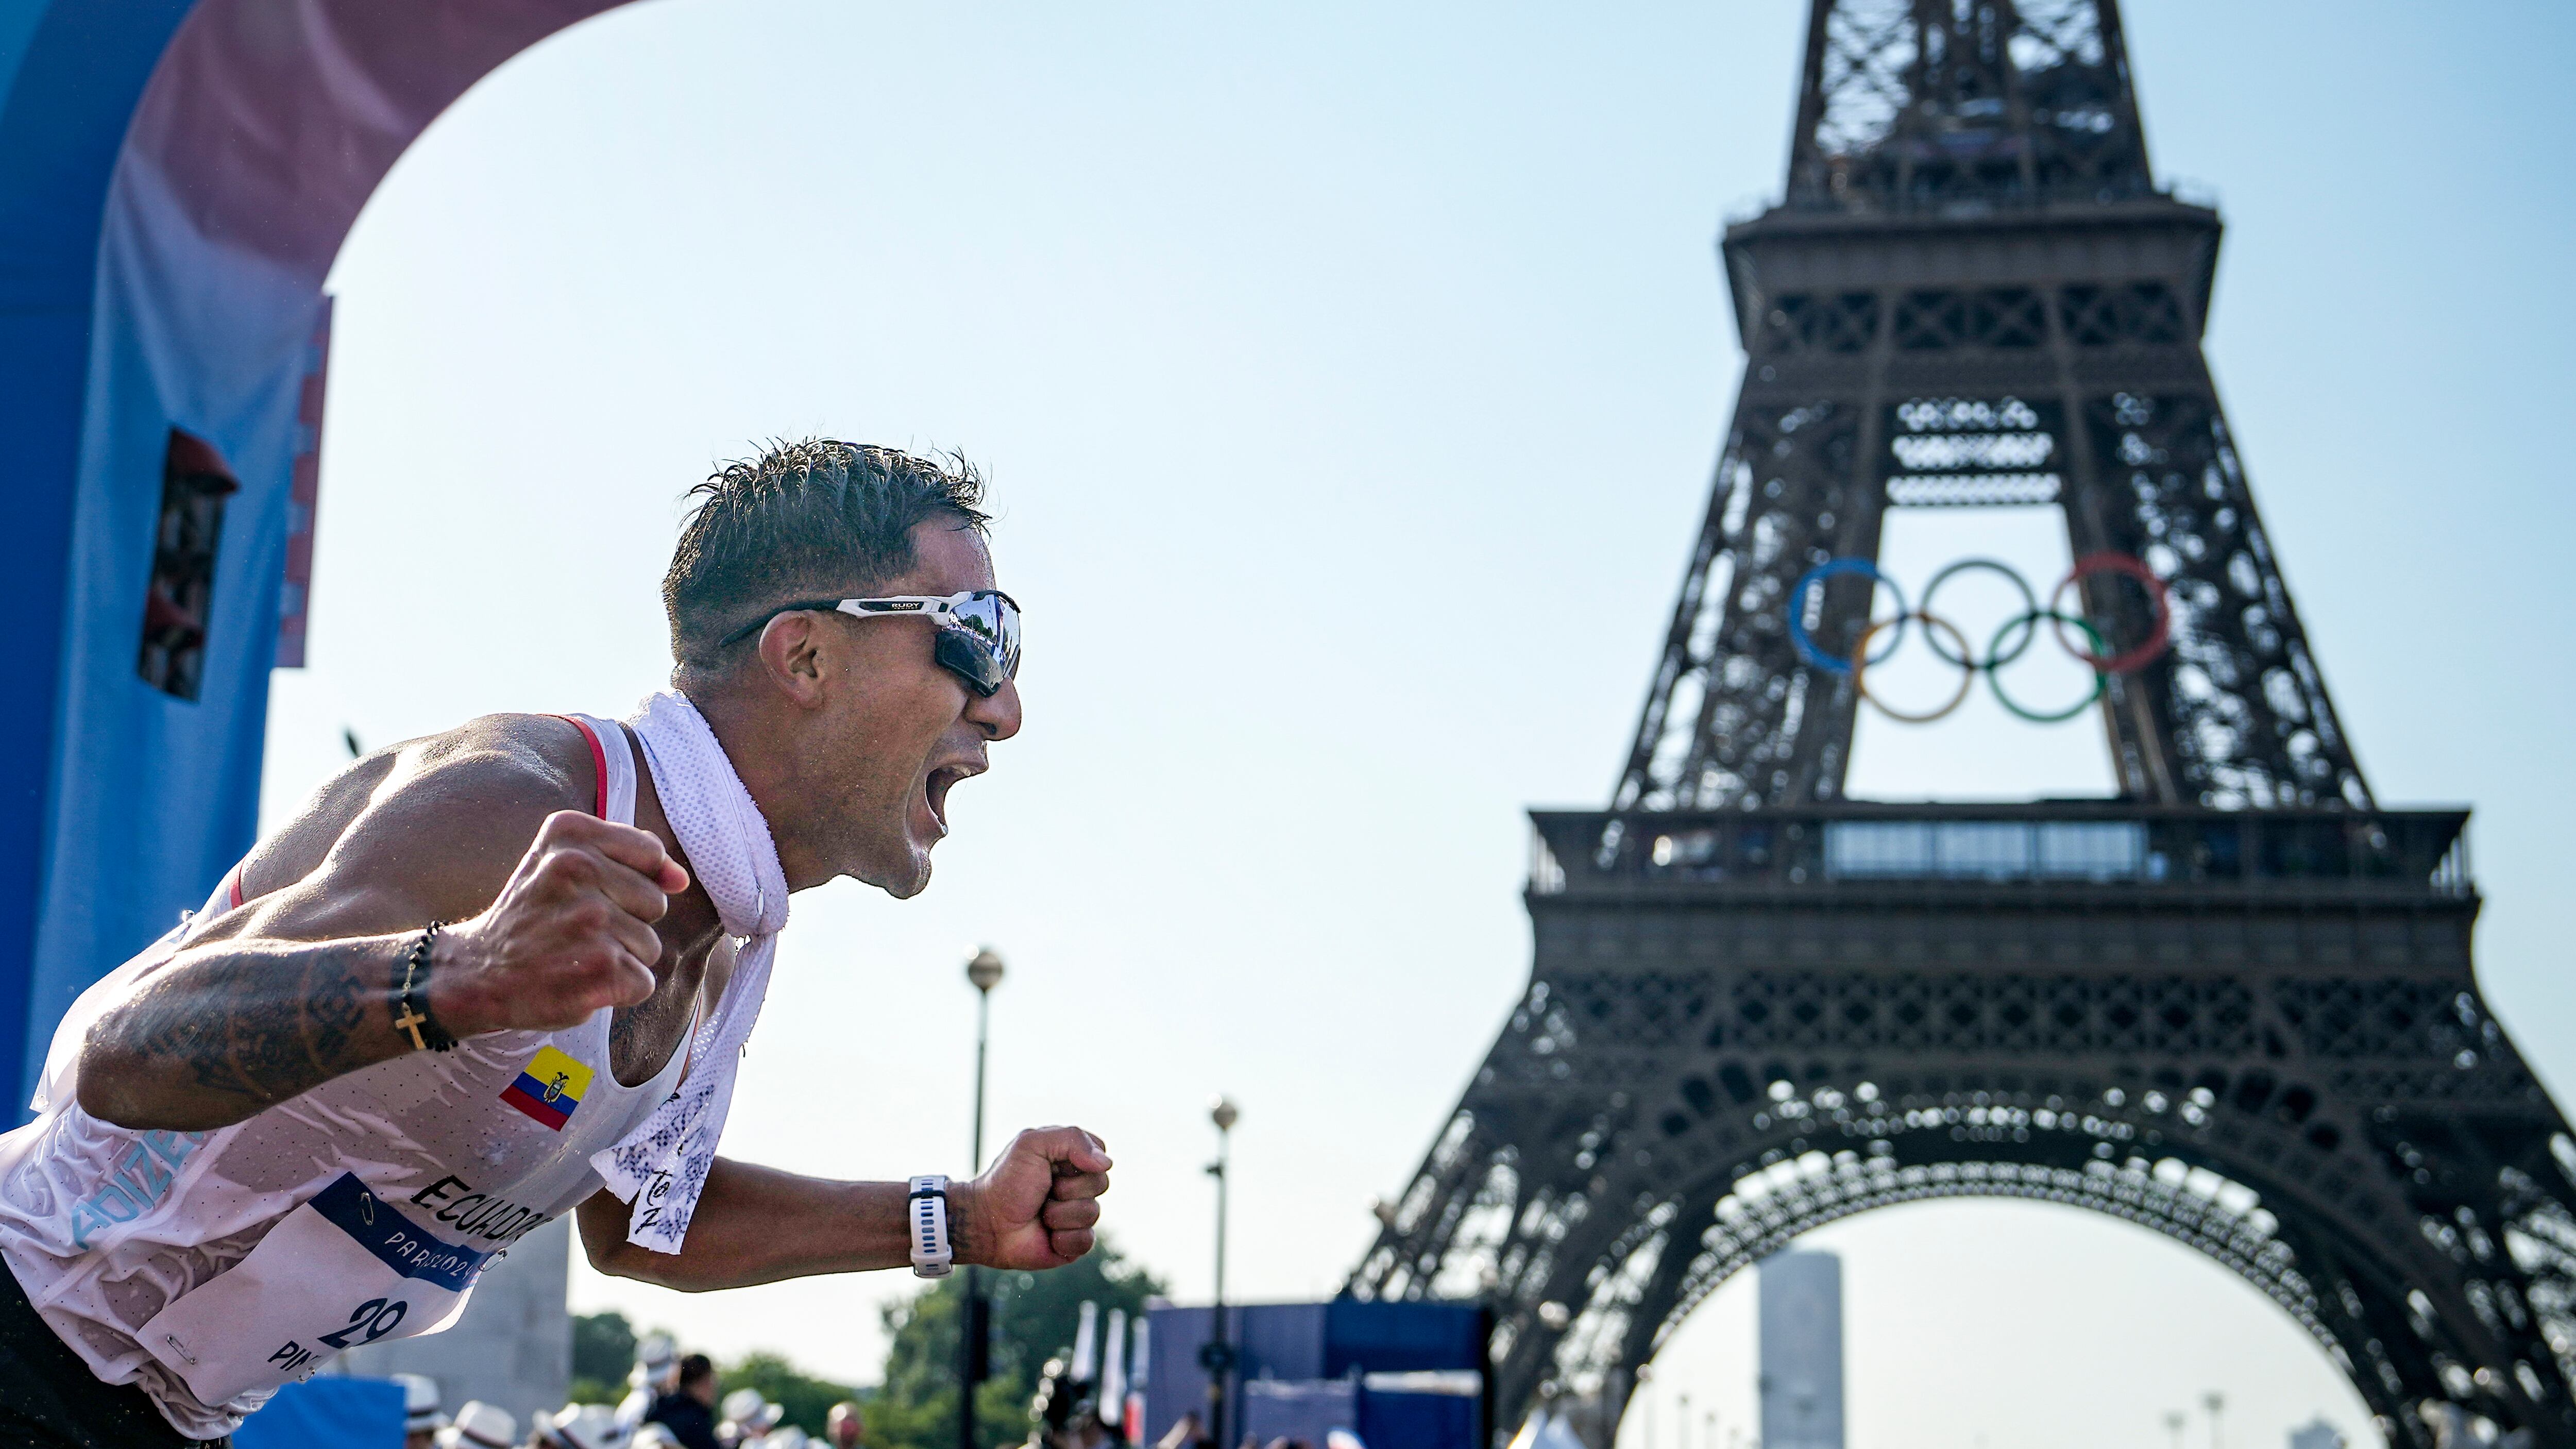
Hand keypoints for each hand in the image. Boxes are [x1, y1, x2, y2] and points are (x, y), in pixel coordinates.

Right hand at [431, 811, 690, 1035]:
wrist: (479, 972)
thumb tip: (680, 879)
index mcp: (569, 832)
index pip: (650, 853)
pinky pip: (643, 981)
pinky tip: (578, 980)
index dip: (629, 881)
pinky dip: (616, 990)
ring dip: (619, 957)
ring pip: (650, 944)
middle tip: (575, 928)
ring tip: (573, 954)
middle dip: (626, 921)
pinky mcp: (599, 968)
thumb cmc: (533, 916)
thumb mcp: (564, 863)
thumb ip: (631, 858)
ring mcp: (591, 919)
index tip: (589, 893)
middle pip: (656, 902)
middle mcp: (578, 869)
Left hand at [957, 1126, 1111, 1269]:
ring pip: (1093, 1213)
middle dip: (1067, 1189)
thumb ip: (1072, 1139)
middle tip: (1043, 1191)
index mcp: (1070, 1158)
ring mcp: (1077, 1213)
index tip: (1052, 1164)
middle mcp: (1077, 1184)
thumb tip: (1106, 1163)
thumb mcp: (1033, 1144)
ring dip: (1060, 1214)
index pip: (1100, 1155)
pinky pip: (1087, 1240)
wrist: (986, 1223)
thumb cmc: (1007, 1181)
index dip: (1081, 1161)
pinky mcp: (1074, 1242)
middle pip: (1100, 1183)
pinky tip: (1047, 1236)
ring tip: (1040, 1215)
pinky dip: (1063, 1238)